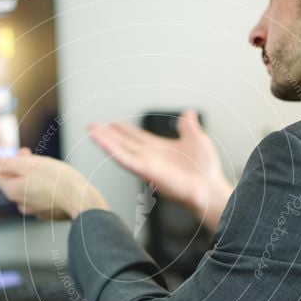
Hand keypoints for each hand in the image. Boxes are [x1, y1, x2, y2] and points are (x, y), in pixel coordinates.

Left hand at [0, 148, 109, 220]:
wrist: (81, 198)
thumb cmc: (56, 179)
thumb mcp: (27, 164)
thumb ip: (4, 163)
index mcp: (12, 191)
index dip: (9, 159)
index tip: (24, 152)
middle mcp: (21, 203)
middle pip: (15, 181)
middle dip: (23, 168)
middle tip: (38, 159)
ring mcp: (35, 210)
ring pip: (29, 189)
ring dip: (36, 178)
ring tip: (51, 171)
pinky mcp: (49, 213)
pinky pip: (42, 197)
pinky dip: (46, 189)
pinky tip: (57, 184)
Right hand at [87, 110, 232, 232]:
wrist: (210, 188)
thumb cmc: (205, 169)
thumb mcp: (197, 139)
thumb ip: (189, 126)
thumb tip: (189, 113)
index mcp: (158, 148)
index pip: (134, 136)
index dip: (122, 129)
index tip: (109, 121)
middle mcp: (149, 157)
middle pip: (122, 142)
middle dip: (106, 134)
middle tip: (90, 125)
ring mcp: (146, 165)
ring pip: (119, 150)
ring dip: (104, 141)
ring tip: (90, 131)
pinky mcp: (147, 172)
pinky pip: (126, 161)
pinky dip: (114, 152)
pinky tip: (103, 143)